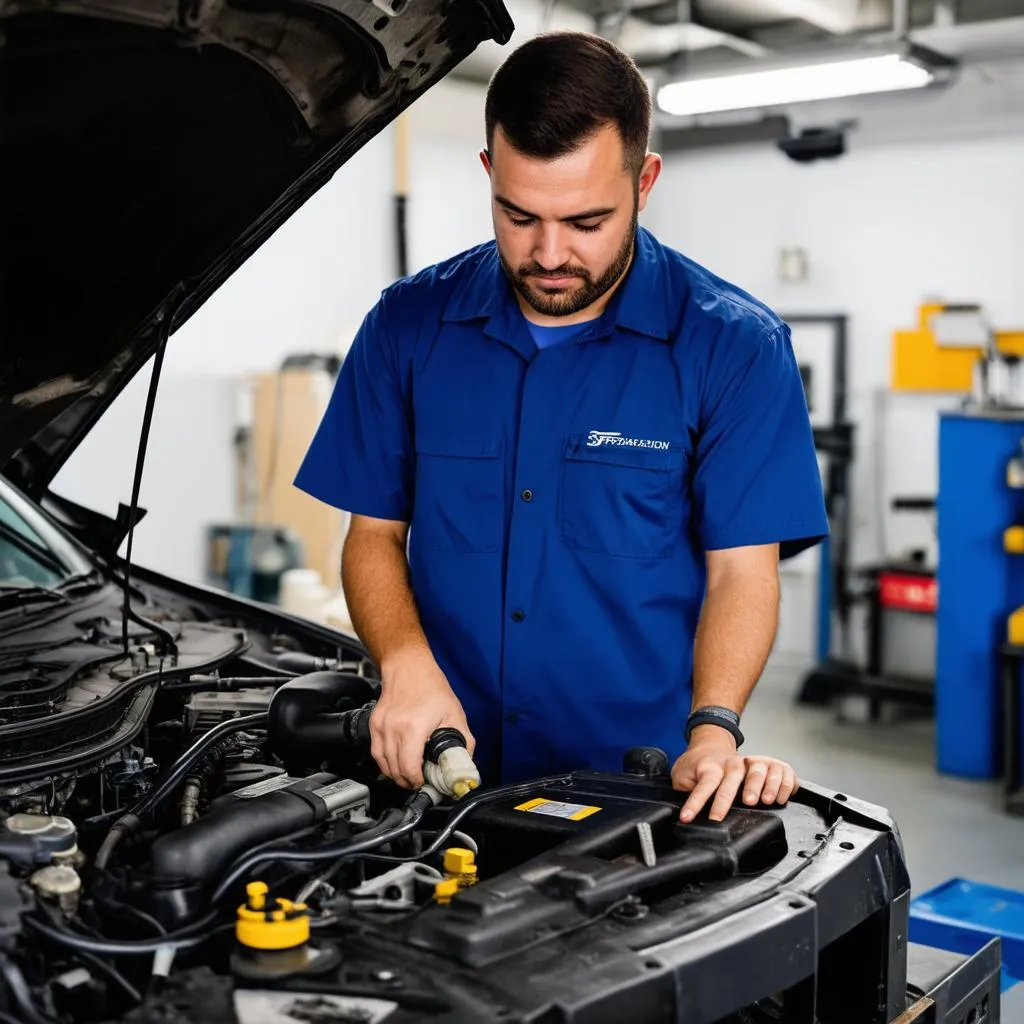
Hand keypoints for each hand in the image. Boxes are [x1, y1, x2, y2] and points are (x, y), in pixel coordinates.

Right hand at [370, 649, 474, 789]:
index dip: (417, 781)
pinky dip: (385, 762)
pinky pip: (376, 752)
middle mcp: (394, 727)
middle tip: (418, 782)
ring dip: (395, 774)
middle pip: (394, 769)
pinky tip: (396, 763)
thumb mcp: (455, 714)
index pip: (409, 767)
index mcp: (414, 727)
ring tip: (408, 776)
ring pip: (382, 764)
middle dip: (407, 781)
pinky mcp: (374, 724)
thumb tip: (465, 764)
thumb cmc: (430, 686)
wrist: (409, 666)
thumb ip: (463, 742)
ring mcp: (381, 726)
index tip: (424, 783)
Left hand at [672, 725, 798, 822]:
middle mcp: (734, 763)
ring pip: (761, 769)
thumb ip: (684, 788)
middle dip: (737, 793)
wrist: (711, 742)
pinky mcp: (769, 764)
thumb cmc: (699, 764)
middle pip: (736, 775)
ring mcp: (753, 762)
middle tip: (741, 806)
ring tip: (765, 802)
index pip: (704, 784)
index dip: (696, 802)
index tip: (688, 818)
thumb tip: (678, 806)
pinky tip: (781, 798)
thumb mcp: (683, 773)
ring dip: (765, 785)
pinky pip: (783, 770)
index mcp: (711, 766)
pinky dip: (785, 784)